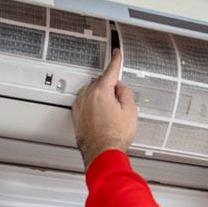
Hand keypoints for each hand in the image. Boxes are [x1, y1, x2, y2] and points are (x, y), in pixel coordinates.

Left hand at [72, 49, 137, 168]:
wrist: (103, 153)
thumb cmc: (115, 136)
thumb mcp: (131, 111)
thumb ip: (126, 92)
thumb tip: (120, 87)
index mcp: (101, 91)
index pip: (111, 70)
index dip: (116, 60)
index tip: (116, 53)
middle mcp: (88, 96)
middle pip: (101, 83)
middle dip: (110, 87)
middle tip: (120, 101)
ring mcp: (80, 106)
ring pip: (92, 93)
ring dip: (101, 97)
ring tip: (111, 113)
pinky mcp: (77, 116)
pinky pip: (86, 104)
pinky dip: (94, 106)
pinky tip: (102, 117)